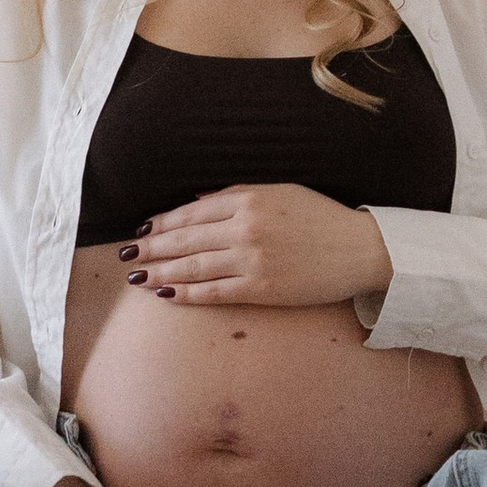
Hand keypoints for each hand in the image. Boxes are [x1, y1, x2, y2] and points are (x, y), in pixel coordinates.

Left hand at [120, 183, 391, 310]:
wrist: (359, 249)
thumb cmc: (322, 218)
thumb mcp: (281, 192)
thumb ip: (238, 195)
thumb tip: (198, 201)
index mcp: (250, 199)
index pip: (193, 211)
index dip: (164, 222)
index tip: (144, 229)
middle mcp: (246, 228)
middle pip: (186, 238)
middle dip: (152, 247)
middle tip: (126, 254)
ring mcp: (252, 260)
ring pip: (194, 266)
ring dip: (161, 272)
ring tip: (138, 276)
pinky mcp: (261, 289)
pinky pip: (214, 292)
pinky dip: (186, 293)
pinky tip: (167, 294)